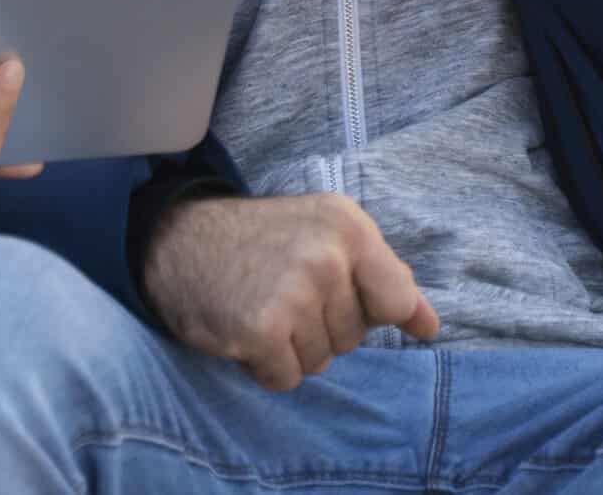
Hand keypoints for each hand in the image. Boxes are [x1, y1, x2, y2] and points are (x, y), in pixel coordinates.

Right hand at [139, 192, 437, 390]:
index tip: (332, 295)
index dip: (368, 310)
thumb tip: (430, 325)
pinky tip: (242, 329)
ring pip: (321, 360)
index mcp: (347, 225)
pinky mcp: (260, 328)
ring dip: (290, 347)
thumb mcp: (323, 234)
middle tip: (276, 290)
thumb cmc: (255, 239)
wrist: (173, 238)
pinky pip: (286, 377)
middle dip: (318, 327)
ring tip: (258, 306)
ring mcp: (293, 291)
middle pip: (354, 336)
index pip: (396, 298)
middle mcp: (325, 254)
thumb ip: (382, 276)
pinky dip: (264, 366)